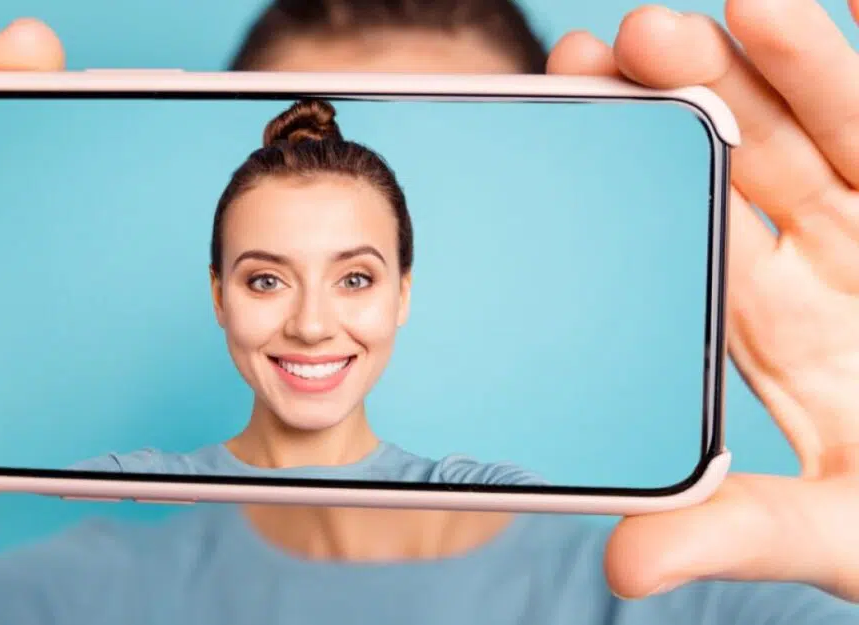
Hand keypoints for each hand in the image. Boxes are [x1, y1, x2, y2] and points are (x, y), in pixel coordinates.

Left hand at [548, 0, 858, 601]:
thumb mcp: (842, 534)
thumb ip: (742, 533)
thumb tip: (625, 567)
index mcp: (769, 326)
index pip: (684, 233)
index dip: (631, 179)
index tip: (569, 120)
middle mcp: (822, 265)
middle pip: (745, 161)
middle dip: (687, 97)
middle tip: (616, 45)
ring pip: (831, 129)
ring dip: (784, 66)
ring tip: (736, 12)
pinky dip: (858, 75)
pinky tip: (820, 14)